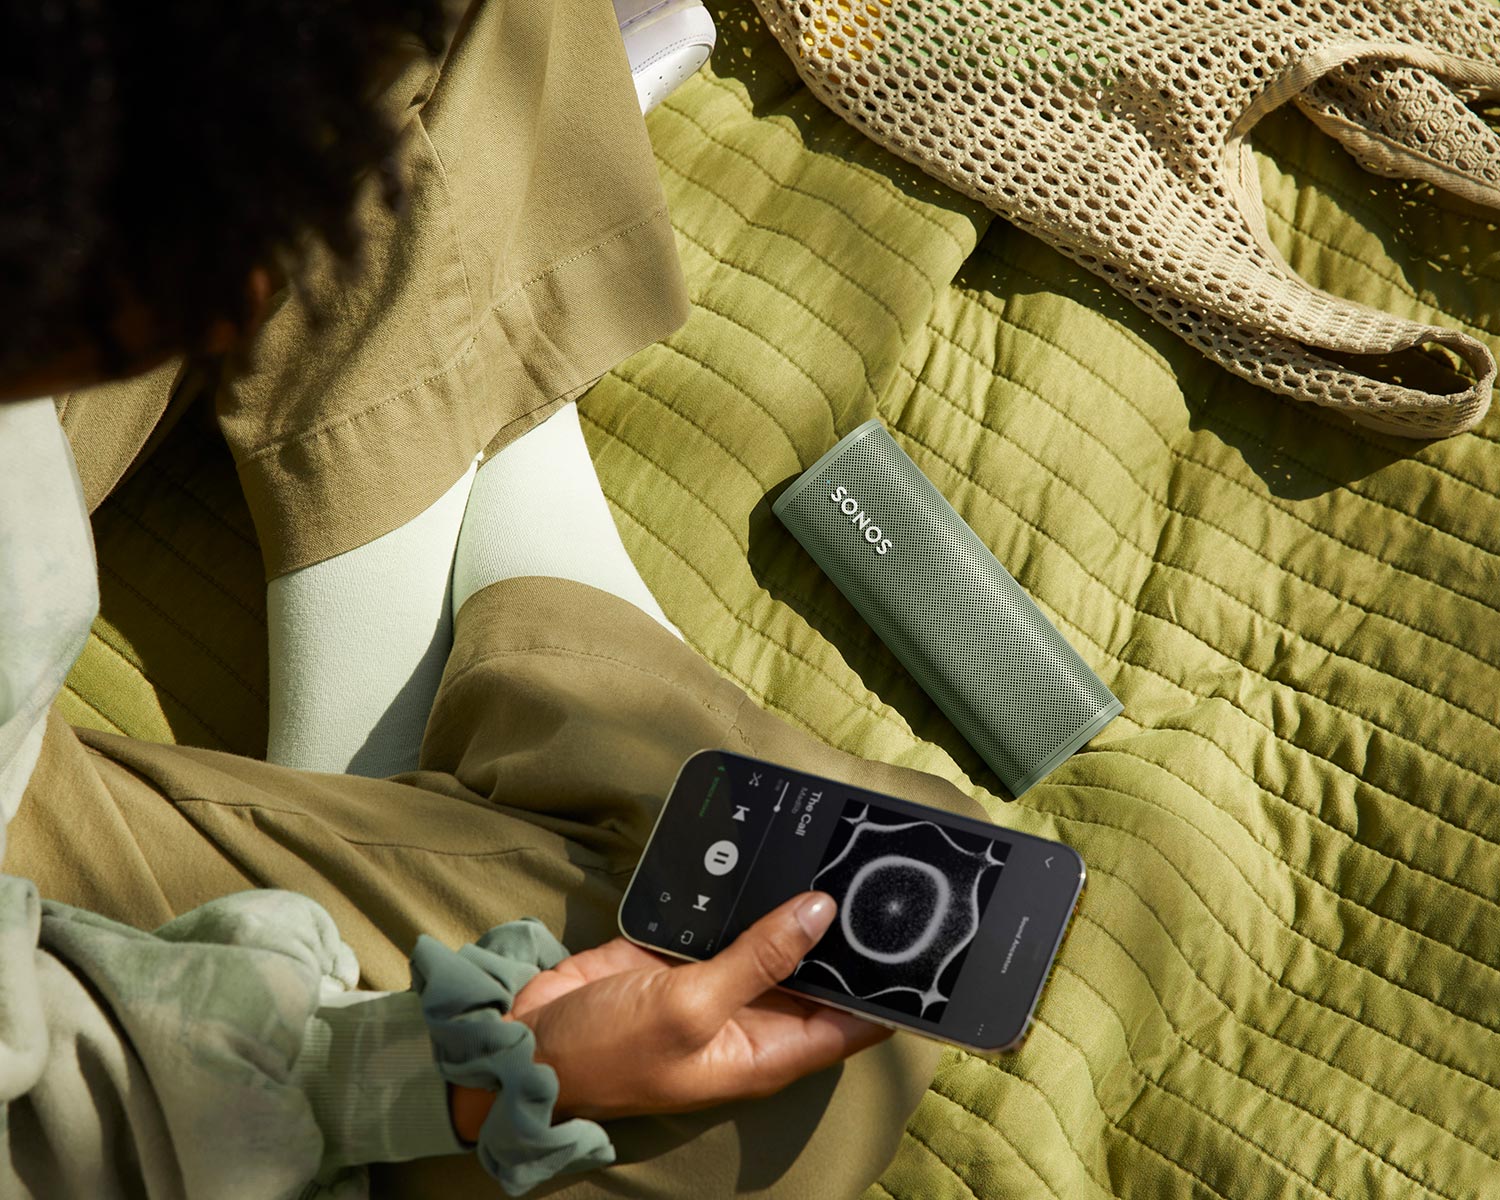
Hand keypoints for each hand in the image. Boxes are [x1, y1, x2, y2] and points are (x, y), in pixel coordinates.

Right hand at [449, 892, 888, 1134]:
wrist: (528, 1039)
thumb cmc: (608, 1052)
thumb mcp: (691, 1008)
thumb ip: (758, 957)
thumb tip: (822, 912)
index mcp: (767, 1051)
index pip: (852, 1025)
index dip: (891, 994)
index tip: (928, 950)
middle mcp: (753, 1016)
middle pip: (821, 973)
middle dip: (849, 935)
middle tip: (888, 878)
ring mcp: (720, 980)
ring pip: (779, 936)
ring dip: (800, 904)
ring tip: (845, 853)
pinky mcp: (687, 950)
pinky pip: (731, 916)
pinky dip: (748, 890)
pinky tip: (776, 852)